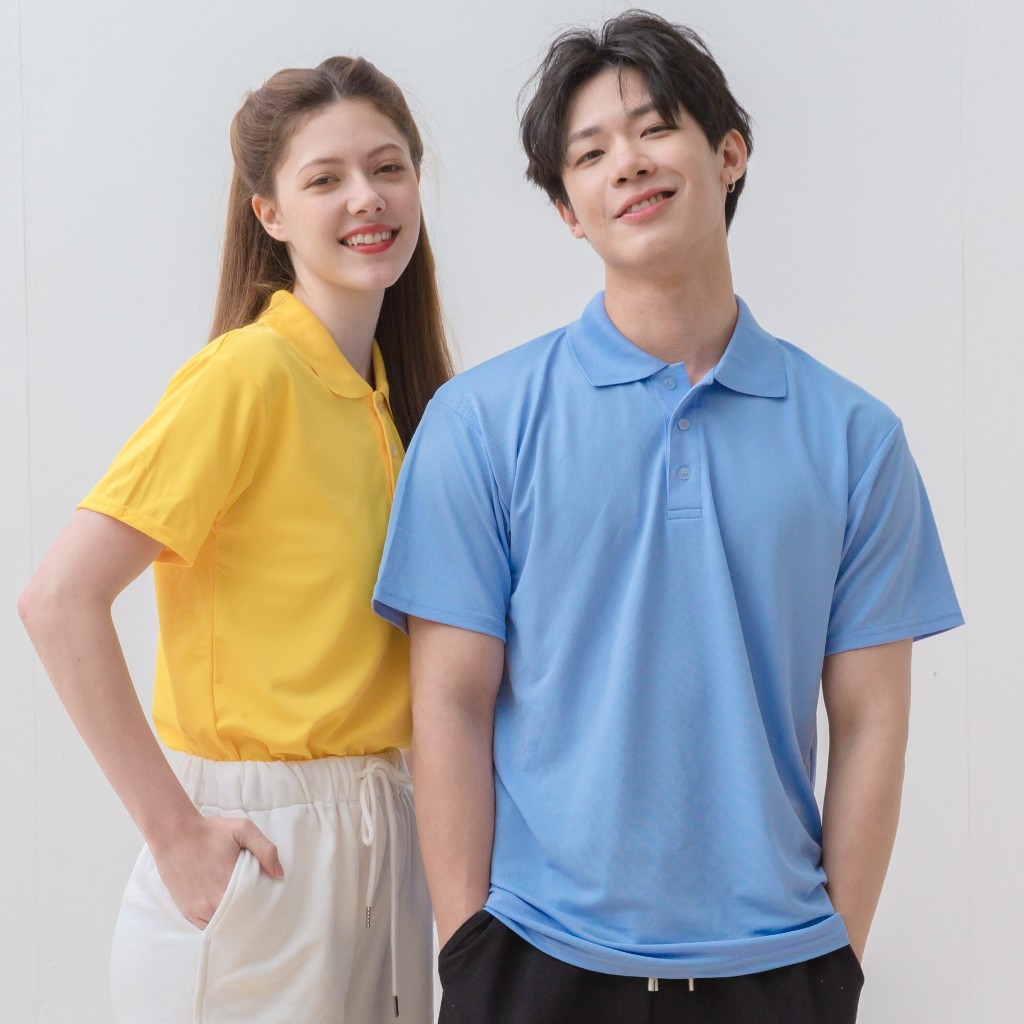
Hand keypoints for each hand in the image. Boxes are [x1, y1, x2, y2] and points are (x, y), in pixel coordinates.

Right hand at [149, 813, 283, 928]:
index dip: (264, 906)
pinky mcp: (188, 911)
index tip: (270, 904)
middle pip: (241, 918)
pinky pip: (207, 928)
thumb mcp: (243, 829)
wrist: (175, 834)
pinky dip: (217, 925)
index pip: (256, 906)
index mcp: (232, 883)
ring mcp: (200, 909)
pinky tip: (225, 916)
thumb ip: (265, 849)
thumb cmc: (210, 831)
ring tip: (243, 915)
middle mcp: (215, 902)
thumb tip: (279, 874)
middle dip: (251, 916)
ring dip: (234, 922)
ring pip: (224, 926)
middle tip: (259, 912)